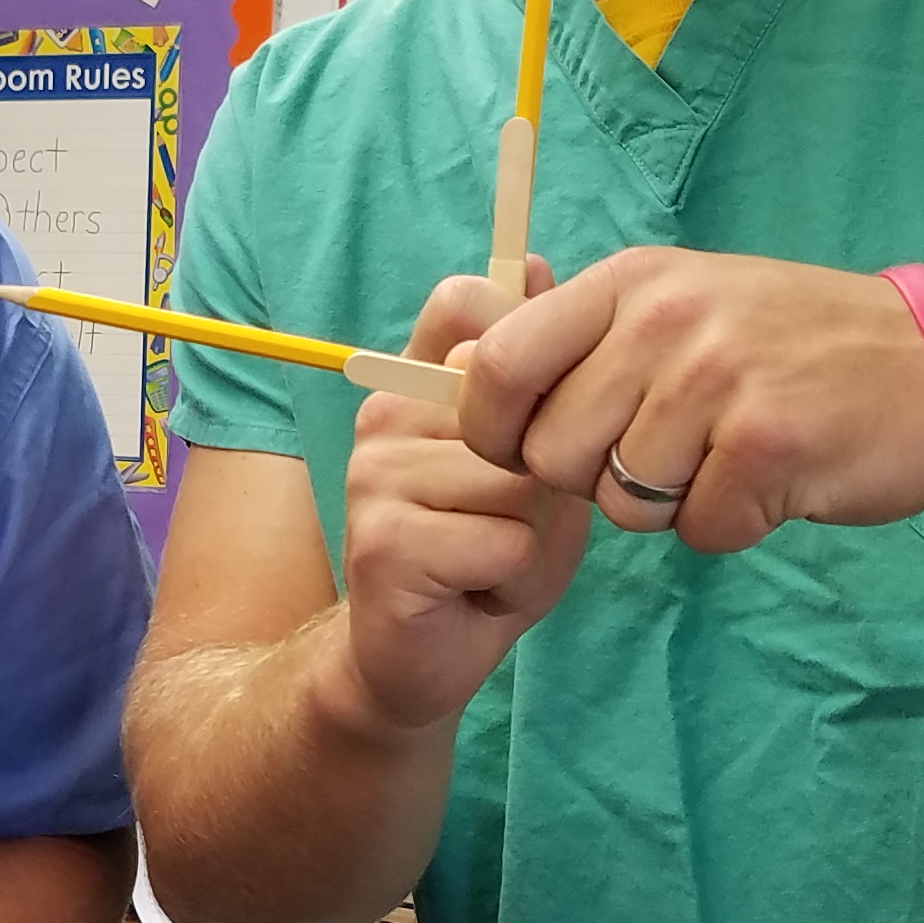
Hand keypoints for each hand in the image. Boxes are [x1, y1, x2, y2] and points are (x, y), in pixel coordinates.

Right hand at [321, 268, 590, 737]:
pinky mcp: (383, 540)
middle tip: (511, 525)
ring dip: (535, 541)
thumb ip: (535, 380)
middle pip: (524, 413)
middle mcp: (385, 413)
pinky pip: (504, 543)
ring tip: (496, 562)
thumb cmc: (487, 551)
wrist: (421, 659)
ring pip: (522, 485)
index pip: (467, 303)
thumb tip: (531, 263)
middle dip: (547, 486)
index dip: (524, 352)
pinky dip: (516, 580)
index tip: (531, 420)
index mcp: (416, 381)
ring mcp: (376, 474)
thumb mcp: (529, 457)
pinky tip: (480, 592)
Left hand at [461, 248, 923, 548]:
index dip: (496, 431)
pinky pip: (698, 529)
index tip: (532, 449)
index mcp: (632, 282)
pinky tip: (775, 478)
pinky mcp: (767, 444)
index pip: (501, 366)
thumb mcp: (688, 303)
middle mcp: (665, 320)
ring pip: (622, 502)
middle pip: (552, 454)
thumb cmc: (799, 345)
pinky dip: (734, 524)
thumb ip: (588, 339)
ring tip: (732, 456)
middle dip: (595, 481)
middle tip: (669, 456)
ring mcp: (717, 379)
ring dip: (671, 504)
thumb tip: (469, 374)